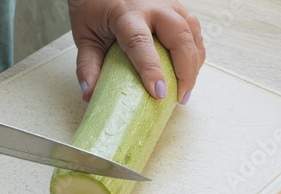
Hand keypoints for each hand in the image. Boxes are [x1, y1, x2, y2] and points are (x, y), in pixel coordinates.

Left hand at [69, 0, 204, 103]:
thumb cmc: (94, 11)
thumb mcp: (85, 38)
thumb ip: (87, 66)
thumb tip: (90, 95)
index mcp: (125, 14)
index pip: (141, 43)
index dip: (152, 70)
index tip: (159, 93)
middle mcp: (152, 6)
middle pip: (179, 37)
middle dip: (185, 71)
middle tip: (180, 97)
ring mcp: (169, 4)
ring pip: (192, 33)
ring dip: (193, 64)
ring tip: (185, 90)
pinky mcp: (177, 8)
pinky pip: (194, 31)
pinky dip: (195, 53)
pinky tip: (189, 71)